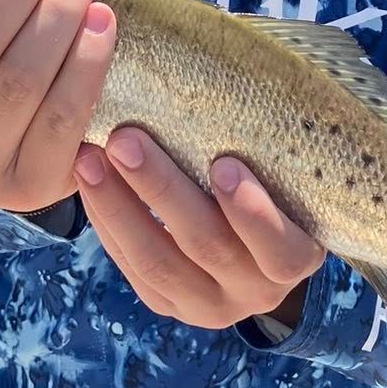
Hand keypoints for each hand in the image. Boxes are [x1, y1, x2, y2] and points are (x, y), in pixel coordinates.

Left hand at [73, 128, 323, 329]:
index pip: (281, 248)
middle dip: (161, 189)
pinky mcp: (168, 306)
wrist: (253, 247)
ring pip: (158, 262)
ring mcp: (209, 305)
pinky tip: (89, 183)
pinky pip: (132, 269)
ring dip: (119, 206)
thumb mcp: (283, 179)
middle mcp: (256, 292)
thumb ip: (261, 154)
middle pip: (207, 245)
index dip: (252, 212)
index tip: (222, 163)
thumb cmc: (272, 190)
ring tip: (91, 158)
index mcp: (296, 258)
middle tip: (126, 139)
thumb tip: (226, 81)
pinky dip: (108, 223)